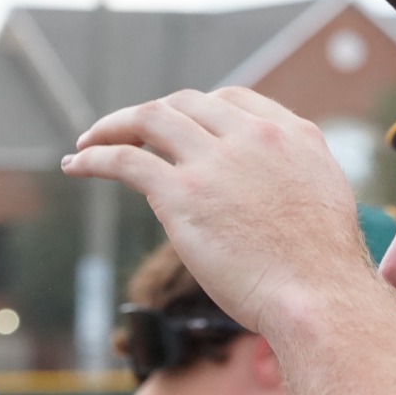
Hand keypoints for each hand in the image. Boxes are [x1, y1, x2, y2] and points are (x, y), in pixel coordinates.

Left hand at [60, 88, 370, 334]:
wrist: (316, 294)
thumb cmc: (320, 271)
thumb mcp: (319, 203)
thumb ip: (289, 182)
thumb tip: (264, 198)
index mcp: (292, 134)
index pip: (231, 100)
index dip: (196, 111)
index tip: (174, 128)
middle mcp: (253, 136)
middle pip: (186, 104)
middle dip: (149, 115)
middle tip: (123, 134)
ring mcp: (215, 161)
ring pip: (151, 121)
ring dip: (112, 127)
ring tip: (86, 143)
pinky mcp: (181, 193)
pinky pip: (125, 159)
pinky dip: (94, 157)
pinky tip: (75, 165)